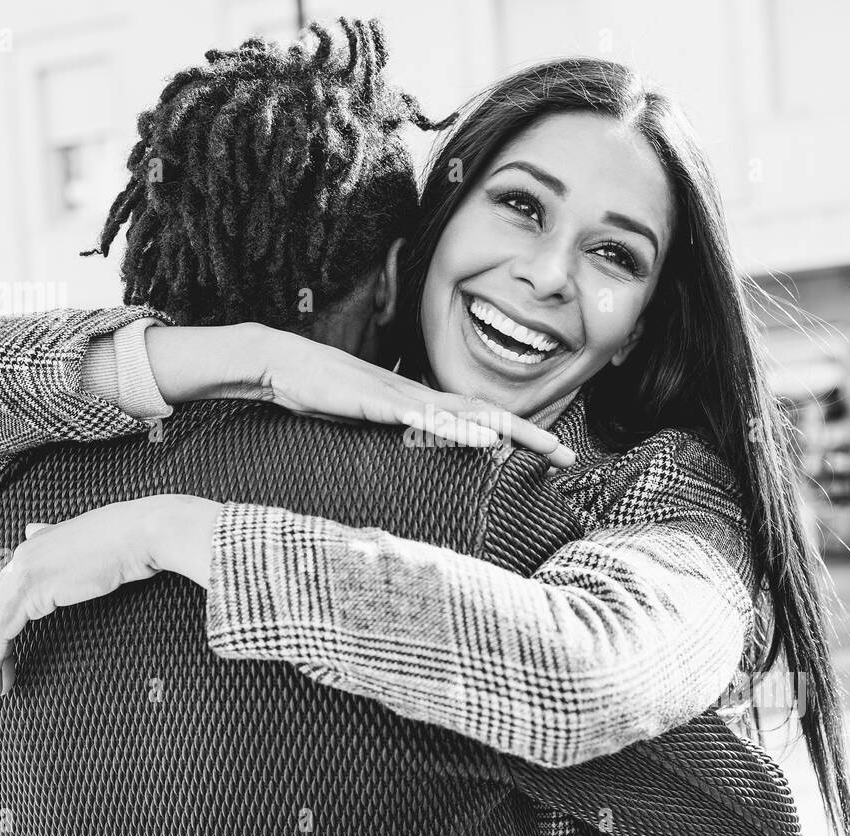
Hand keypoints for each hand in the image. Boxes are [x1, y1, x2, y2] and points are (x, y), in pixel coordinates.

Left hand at [0, 495, 218, 705]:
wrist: (143, 534)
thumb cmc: (132, 539)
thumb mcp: (89, 544)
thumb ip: (57, 543)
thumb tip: (30, 529)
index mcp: (36, 544)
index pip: (7, 591)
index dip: (3, 626)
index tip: (6, 657)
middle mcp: (24, 554)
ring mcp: (24, 569)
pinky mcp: (31, 587)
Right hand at [260, 329, 576, 468]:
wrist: (281, 365)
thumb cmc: (319, 393)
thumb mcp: (362, 420)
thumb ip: (389, 431)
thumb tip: (409, 447)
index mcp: (418, 404)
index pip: (477, 420)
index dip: (515, 435)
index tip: (545, 455)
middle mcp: (420, 397)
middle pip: (486, 416)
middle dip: (531, 435)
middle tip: (568, 456)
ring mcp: (403, 398)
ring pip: (468, 416)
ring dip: (511, 432)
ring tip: (546, 446)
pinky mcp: (382, 403)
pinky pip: (428, 419)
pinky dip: (460, 430)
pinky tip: (486, 440)